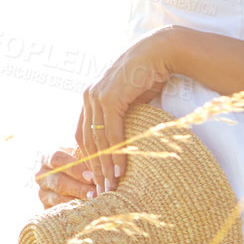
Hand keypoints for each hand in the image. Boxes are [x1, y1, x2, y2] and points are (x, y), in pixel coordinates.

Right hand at [34, 146, 96, 207]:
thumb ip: (86, 156)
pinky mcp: (46, 208)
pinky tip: (88, 208)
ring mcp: (42, 193)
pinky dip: (74, 210)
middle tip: (96, 191)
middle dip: (79, 187)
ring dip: (78, 200)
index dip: (74, 168)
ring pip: (58, 198)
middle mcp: (41, 175)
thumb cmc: (80, 162)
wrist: (73, 180)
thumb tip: (98, 162)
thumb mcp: (80, 155)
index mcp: (46, 157)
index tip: (91, 176)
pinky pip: (59, 211)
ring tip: (95, 200)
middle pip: (58, 181)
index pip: (56, 159)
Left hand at [75, 31, 177, 195]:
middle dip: (95, 168)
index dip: (89, 158)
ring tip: (111, 187)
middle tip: (102, 191)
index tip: (98, 179)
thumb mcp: (130, 100)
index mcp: (90, 98)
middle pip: (87, 141)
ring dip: (104, 166)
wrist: (160, 52)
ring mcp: (96, 96)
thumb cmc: (149, 75)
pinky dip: (115, 153)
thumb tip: (123, 140)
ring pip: (97, 140)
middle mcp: (88, 97)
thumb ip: (121, 117)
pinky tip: (119, 170)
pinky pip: (110, 132)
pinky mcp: (109, 98)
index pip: (84, 135)